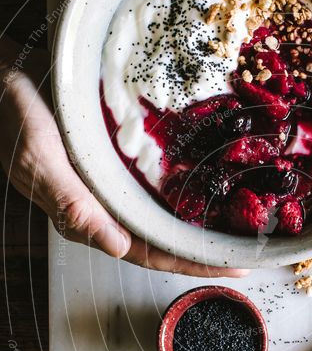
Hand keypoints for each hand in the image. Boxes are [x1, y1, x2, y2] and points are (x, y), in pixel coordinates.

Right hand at [0, 37, 247, 276]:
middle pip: (162, 237)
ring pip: (162, 211)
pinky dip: (184, 184)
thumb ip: (74, 206)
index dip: (189, 264)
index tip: (231, 266)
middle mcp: (106, 206)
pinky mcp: (117, 159)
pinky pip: (157, 179)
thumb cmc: (15, 122)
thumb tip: (118, 249)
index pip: (147, 253)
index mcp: (88, 218)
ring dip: (198, 219)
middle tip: (249, 246)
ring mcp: (113, 183)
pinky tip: (209, 179)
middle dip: (203, 247)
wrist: (3, 84)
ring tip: (238, 220)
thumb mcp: (42, 164)